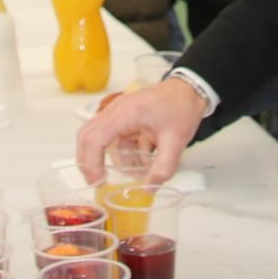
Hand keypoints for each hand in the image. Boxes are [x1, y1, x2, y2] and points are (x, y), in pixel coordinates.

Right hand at [76, 78, 204, 184]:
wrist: (190, 89)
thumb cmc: (182, 108)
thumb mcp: (176, 141)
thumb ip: (163, 168)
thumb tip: (149, 189)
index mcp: (124, 114)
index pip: (94, 139)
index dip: (91, 163)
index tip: (98, 182)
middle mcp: (115, 111)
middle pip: (87, 136)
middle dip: (89, 161)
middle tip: (98, 181)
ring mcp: (118, 112)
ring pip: (99, 137)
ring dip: (112, 158)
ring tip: (134, 173)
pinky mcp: (124, 116)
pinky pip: (114, 137)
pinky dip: (123, 152)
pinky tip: (141, 162)